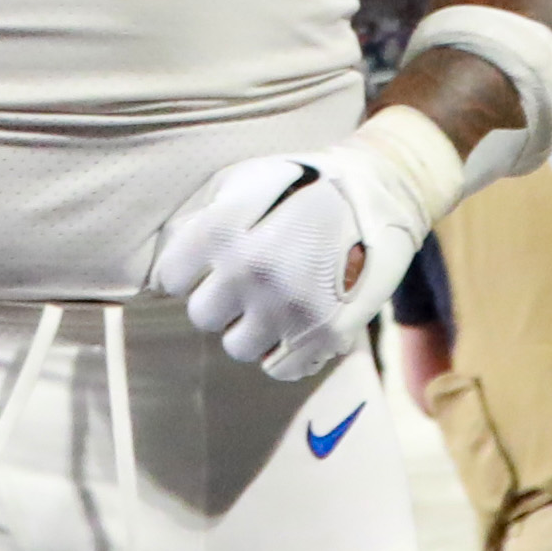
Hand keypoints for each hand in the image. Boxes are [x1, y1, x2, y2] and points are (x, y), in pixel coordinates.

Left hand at [154, 143, 418, 380]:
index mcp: (223, 230)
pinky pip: (281, 369)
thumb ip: (204, 220)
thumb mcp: (243, 181)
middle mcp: (251, 271)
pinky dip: (286, 353)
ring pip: (238, 347)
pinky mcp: (324, 333)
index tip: (208, 266)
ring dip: (251, 329)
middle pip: (203, 316)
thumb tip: (170, 261)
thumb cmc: (303, 184)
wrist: (380, 192)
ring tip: (274, 302)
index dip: (188, 272)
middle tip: (246, 284)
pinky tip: (296, 325)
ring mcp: (288, 306)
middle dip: (220, 301)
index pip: (170, 278)